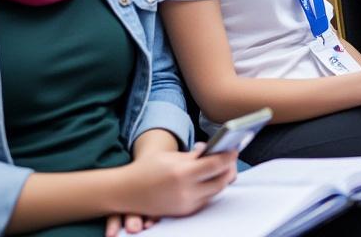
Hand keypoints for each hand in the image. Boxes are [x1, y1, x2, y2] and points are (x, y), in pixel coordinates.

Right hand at [114, 146, 236, 224]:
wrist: (126, 191)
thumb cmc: (148, 168)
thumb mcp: (171, 156)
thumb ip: (194, 156)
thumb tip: (214, 152)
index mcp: (182, 172)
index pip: (215, 164)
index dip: (228, 156)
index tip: (234, 149)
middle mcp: (186, 191)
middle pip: (221, 181)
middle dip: (230, 169)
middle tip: (232, 158)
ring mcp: (185, 204)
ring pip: (216, 192)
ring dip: (222, 179)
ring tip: (224, 167)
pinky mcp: (184, 212)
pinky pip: (206, 199)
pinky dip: (211, 189)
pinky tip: (211, 178)